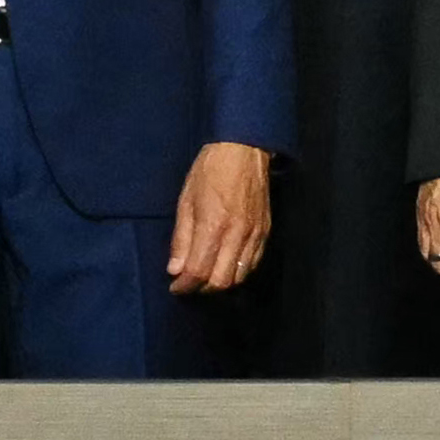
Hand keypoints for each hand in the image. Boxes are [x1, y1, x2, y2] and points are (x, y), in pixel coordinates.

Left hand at [164, 138, 270, 294]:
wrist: (244, 150)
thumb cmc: (209, 171)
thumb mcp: (186, 200)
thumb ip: (181, 238)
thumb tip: (174, 270)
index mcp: (213, 225)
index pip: (198, 270)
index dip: (184, 285)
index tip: (175, 286)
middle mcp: (236, 235)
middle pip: (221, 281)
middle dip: (202, 289)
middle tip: (189, 284)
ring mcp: (254, 235)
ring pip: (239, 278)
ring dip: (220, 284)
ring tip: (206, 277)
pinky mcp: (265, 233)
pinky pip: (252, 265)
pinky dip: (238, 274)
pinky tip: (226, 267)